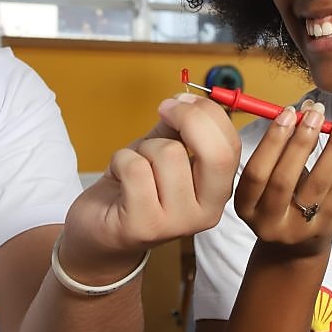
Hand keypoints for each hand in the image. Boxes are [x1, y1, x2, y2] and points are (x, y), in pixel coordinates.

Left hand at [59, 94, 240, 279]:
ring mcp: (177, 223)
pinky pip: (136, 169)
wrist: (100, 232)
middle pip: (216, 154)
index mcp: (217, 191)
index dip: (207, 112)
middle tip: (164, 111)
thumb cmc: (134, 188)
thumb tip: (186, 99)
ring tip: (135, 164)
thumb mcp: (162, 151)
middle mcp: (207, 212)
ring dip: (144, 148)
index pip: (231, 145)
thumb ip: (180, 127)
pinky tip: (120, 176)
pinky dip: (121, 160)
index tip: (180, 101)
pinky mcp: (144, 226)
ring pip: (168, 154)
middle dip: (188, 118)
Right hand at [234, 101, 331, 256]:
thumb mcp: (268, 182)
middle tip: (315, 112)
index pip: (256, 172)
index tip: (288, 112)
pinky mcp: (324, 228)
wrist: (295, 249)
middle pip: (284, 179)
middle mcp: (268, 222)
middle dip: (301, 141)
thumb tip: (305, 111)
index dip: (272, 141)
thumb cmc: (280, 201)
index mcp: (245, 206)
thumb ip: (280, 151)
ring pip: (317, 184)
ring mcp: (297, 229)